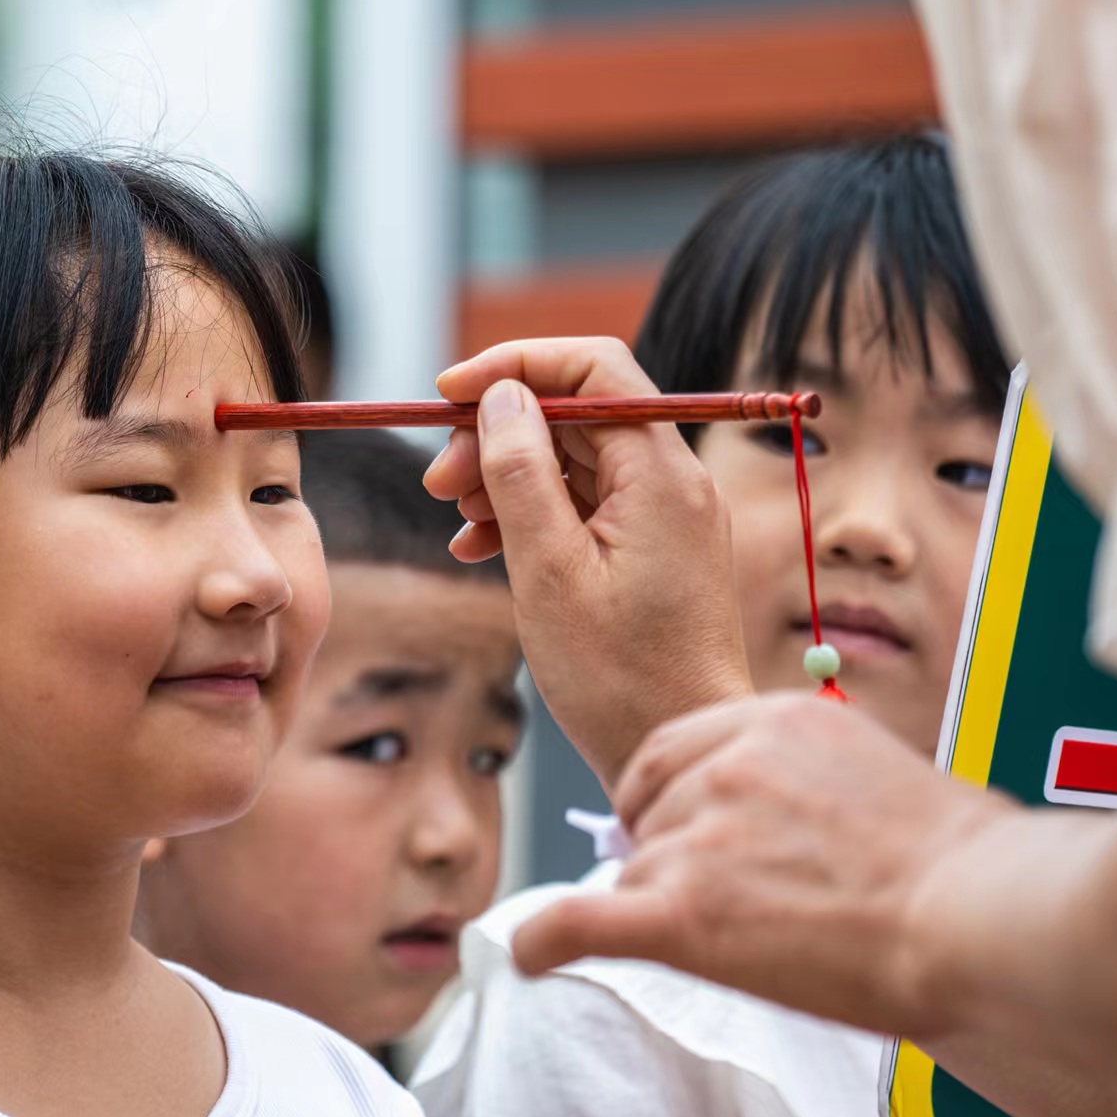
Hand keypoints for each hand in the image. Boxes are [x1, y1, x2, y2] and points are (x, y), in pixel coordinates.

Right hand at [423, 338, 748, 789]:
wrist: (678, 750)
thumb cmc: (619, 677)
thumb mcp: (548, 571)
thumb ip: (520, 473)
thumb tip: (502, 397)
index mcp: (661, 474)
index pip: (593, 368)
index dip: (515, 365)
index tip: (447, 393)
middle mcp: (674, 482)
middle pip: (577, 412)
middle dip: (499, 432)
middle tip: (438, 482)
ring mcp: (666, 516)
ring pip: (574, 458)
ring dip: (506, 475)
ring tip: (455, 520)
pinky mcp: (652, 550)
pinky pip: (584, 504)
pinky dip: (530, 514)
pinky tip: (480, 548)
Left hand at [509, 692, 1013, 1037]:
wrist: (981, 919)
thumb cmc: (961, 865)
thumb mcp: (877, 773)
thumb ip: (805, 783)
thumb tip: (783, 823)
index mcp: (772, 720)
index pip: (669, 752)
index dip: (665, 801)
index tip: (678, 834)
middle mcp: (723, 766)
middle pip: (651, 816)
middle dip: (671, 857)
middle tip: (729, 903)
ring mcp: (698, 837)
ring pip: (639, 875)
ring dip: (672, 912)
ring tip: (758, 946)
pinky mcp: (684, 913)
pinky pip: (583, 922)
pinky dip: (549, 942)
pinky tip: (531, 956)